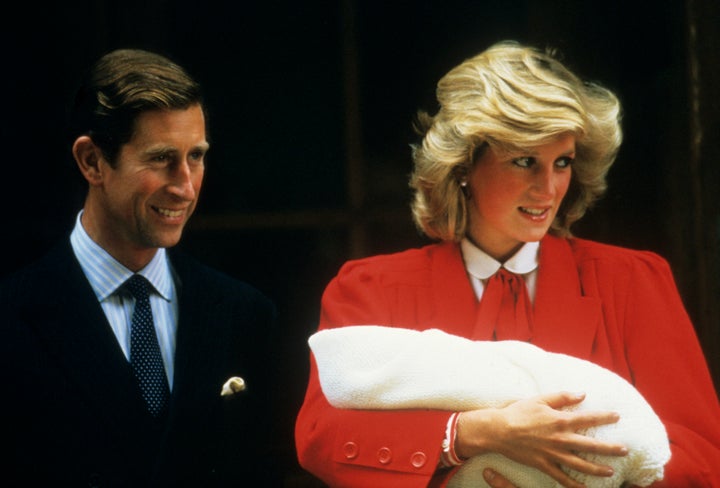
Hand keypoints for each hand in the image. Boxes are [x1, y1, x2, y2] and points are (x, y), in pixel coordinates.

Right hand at [455, 391, 627, 487]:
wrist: (498, 431)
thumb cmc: (518, 412)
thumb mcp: (540, 399)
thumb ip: (562, 397)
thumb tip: (582, 393)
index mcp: (559, 420)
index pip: (587, 419)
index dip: (604, 417)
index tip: (617, 416)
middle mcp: (560, 439)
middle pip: (590, 445)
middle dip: (610, 448)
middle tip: (625, 450)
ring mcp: (553, 454)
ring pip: (580, 464)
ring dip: (598, 468)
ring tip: (611, 471)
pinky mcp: (544, 464)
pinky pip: (562, 477)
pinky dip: (574, 484)